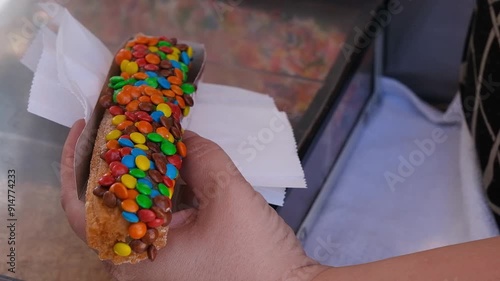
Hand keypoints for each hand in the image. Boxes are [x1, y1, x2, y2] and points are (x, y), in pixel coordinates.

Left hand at [60, 119, 326, 280]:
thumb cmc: (255, 257)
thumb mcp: (228, 197)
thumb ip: (202, 157)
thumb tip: (185, 135)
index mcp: (133, 258)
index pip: (80, 208)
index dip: (75, 163)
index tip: (85, 127)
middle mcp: (135, 266)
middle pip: (106, 206)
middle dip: (114, 160)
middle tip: (123, 124)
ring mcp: (155, 266)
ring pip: (134, 211)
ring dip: (142, 174)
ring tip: (149, 137)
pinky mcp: (176, 261)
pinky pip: (157, 220)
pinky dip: (163, 191)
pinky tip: (177, 167)